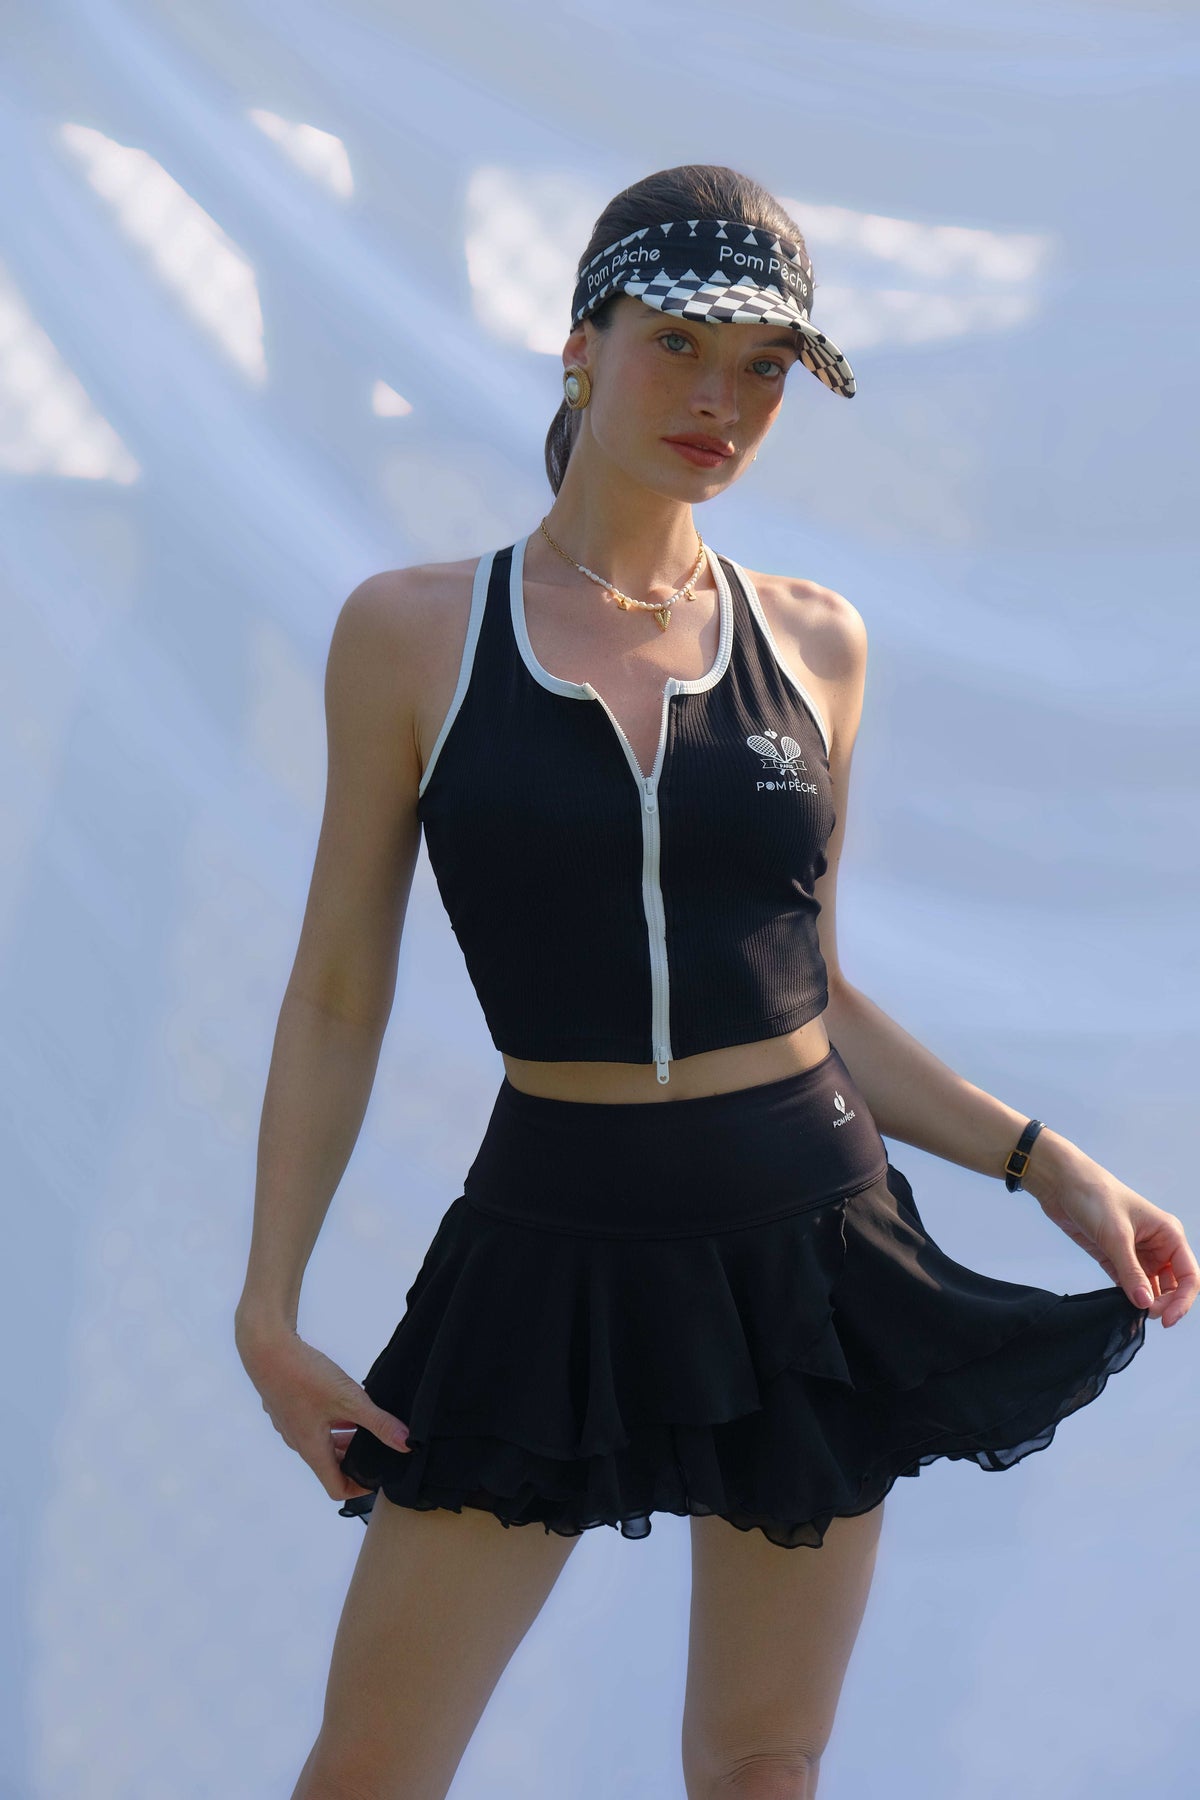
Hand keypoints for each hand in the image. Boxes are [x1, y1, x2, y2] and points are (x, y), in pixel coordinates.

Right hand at [235, 1316, 411, 1502]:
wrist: (266, 1348)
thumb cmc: (303, 1376)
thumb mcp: (349, 1400)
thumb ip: (378, 1422)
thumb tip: (406, 1443)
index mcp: (312, 1449)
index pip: (336, 1489)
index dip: (360, 1488)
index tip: (379, 1475)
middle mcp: (299, 1441)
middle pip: (331, 1465)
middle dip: (356, 1460)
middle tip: (380, 1447)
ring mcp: (291, 1423)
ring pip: (322, 1442)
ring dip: (345, 1439)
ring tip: (367, 1424)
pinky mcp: (288, 1405)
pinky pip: (314, 1424)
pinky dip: (333, 1421)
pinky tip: (346, 1402)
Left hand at [1024, 1145, 1197, 1327]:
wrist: (1061, 1183)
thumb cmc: (1094, 1196)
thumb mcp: (1116, 1236)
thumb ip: (1131, 1272)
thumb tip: (1146, 1304)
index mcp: (1168, 1234)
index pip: (1189, 1275)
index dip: (1183, 1300)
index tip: (1167, 1319)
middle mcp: (1157, 1245)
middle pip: (1171, 1285)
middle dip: (1163, 1303)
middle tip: (1144, 1315)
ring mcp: (1135, 1252)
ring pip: (1149, 1287)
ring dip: (1143, 1302)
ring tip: (1131, 1314)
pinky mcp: (1114, 1257)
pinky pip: (1127, 1283)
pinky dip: (1126, 1296)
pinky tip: (1120, 1306)